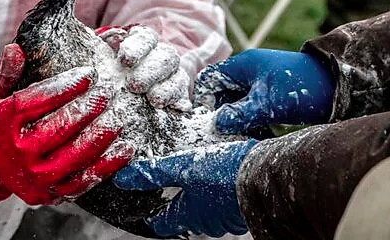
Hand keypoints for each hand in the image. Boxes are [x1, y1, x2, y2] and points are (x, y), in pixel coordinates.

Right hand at [0, 44, 133, 206]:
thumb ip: (8, 72)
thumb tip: (17, 48)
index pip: (34, 102)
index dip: (64, 87)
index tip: (89, 73)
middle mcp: (16, 154)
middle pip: (57, 129)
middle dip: (87, 109)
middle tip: (108, 93)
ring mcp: (33, 178)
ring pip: (74, 157)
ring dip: (101, 136)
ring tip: (119, 117)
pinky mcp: (49, 194)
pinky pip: (83, 182)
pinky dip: (107, 166)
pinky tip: (125, 148)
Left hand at [96, 25, 190, 110]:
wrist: (118, 102)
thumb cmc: (102, 76)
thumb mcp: (94, 60)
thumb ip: (89, 51)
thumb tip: (82, 38)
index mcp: (141, 43)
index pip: (145, 38)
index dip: (137, 47)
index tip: (124, 60)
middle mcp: (161, 58)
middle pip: (166, 57)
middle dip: (151, 70)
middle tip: (134, 85)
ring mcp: (173, 79)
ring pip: (178, 77)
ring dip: (167, 88)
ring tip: (154, 100)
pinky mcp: (178, 100)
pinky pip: (184, 100)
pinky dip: (180, 104)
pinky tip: (174, 110)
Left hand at [113, 140, 257, 237]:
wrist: (265, 173)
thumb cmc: (225, 173)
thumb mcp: (184, 167)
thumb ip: (155, 172)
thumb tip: (124, 179)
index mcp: (187, 215)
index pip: (160, 223)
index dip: (150, 213)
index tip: (142, 203)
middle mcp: (206, 221)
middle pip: (183, 215)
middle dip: (175, 199)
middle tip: (168, 180)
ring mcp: (225, 216)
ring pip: (204, 207)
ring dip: (198, 192)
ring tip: (195, 171)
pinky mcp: (240, 204)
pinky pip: (222, 200)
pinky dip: (216, 188)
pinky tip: (218, 172)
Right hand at [194, 49, 335, 134]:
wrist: (336, 86)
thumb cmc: (301, 87)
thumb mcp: (267, 104)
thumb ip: (239, 114)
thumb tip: (216, 124)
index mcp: (242, 65)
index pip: (209, 79)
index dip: (204, 99)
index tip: (207, 121)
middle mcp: (248, 72)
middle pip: (222, 94)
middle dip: (223, 115)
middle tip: (227, 135)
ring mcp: (260, 83)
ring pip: (238, 104)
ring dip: (239, 122)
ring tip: (248, 138)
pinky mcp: (271, 95)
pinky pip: (253, 109)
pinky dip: (253, 122)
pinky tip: (262, 135)